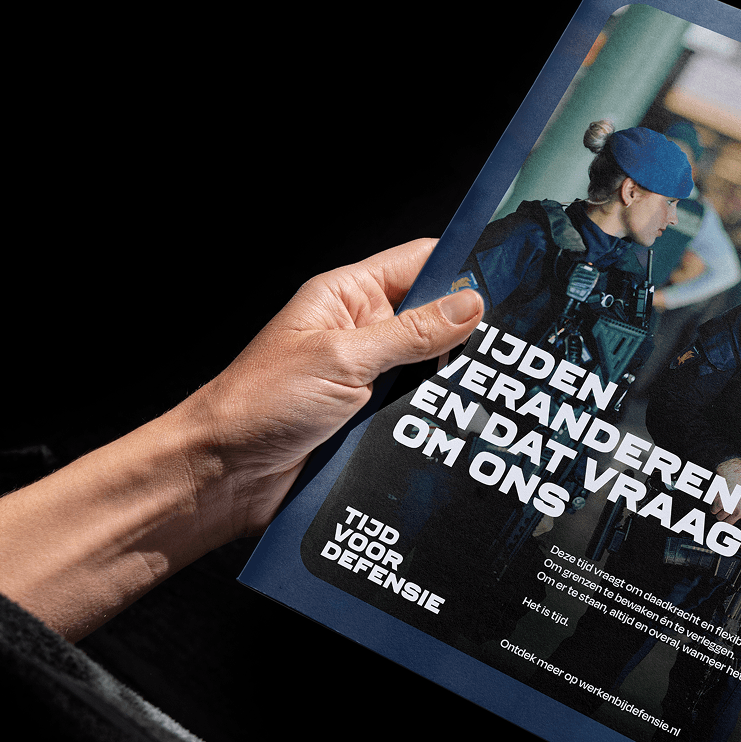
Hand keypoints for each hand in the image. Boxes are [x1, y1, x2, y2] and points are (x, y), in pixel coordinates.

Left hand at [0, 238, 484, 641]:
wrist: (218, 477)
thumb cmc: (257, 406)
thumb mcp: (344, 358)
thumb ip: (412, 332)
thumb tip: (470, 303)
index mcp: (347, 298)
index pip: (419, 263)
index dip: (465, 265)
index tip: (513, 274)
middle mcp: (359, 334)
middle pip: (435, 321)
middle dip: (473, 334)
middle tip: (522, 347)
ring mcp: (365, 381)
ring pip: (431, 373)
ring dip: (458, 384)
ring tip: (503, 390)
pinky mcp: (367, 425)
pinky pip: (416, 416)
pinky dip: (440, 422)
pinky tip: (468, 430)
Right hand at [709, 457, 740, 536]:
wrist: (733, 469)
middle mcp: (740, 510)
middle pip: (727, 526)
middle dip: (725, 520)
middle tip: (727, 509)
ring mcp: (729, 507)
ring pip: (719, 518)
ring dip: (719, 511)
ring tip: (725, 499)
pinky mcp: (719, 503)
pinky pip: (713, 511)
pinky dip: (713, 505)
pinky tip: (720, 496)